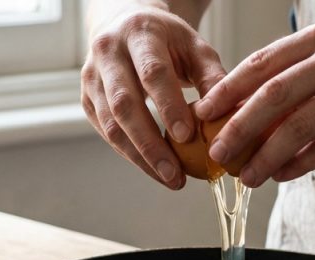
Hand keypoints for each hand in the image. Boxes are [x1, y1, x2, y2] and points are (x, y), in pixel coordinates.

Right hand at [81, 4, 226, 189]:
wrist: (127, 25)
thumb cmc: (167, 40)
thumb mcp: (195, 47)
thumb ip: (212, 77)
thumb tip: (226, 117)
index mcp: (139, 33)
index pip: (152, 73)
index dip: (168, 106)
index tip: (187, 136)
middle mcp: (108, 53)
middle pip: (124, 104)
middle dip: (150, 144)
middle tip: (175, 173)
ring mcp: (92, 78)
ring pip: (111, 124)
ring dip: (140, 157)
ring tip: (169, 179)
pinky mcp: (87, 99)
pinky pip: (107, 133)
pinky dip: (131, 154)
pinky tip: (154, 168)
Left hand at [194, 18, 314, 186]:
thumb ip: (308, 75)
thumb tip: (258, 110)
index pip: (263, 62)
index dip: (228, 89)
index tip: (203, 112)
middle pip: (272, 94)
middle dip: (237, 127)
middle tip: (216, 152)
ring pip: (298, 126)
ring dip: (265, 155)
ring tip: (246, 176)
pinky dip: (301, 163)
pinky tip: (283, 175)